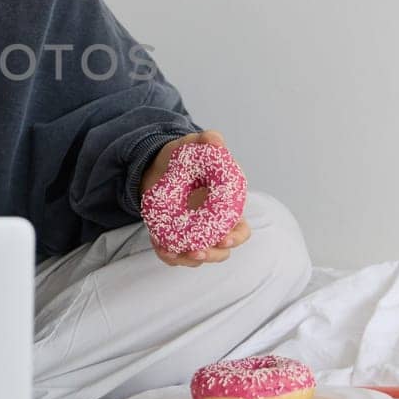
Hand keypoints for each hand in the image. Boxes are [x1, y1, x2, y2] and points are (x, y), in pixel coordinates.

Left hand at [139, 129, 250, 267]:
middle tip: (197, 251)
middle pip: (221, 251)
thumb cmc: (185, 159)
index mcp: (226, 209)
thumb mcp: (195, 146)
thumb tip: (215, 140)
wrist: (158, 167)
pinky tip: (161, 248)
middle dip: (212, 254)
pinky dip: (168, 255)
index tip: (225, 238)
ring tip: (172, 252)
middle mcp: (213, 226)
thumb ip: (208, 141)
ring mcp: (193, 234)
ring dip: (187, 259)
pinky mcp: (174, 237)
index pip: (240, 230)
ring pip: (197, 257)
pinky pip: (174, 254)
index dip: (236, 237)